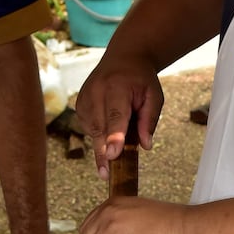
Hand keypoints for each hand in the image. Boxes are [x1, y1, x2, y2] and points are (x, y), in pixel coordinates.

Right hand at [74, 58, 163, 179]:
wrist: (124, 58)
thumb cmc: (141, 80)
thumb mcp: (154, 96)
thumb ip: (149, 120)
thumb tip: (145, 145)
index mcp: (117, 87)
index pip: (115, 115)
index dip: (114, 136)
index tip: (112, 155)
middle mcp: (96, 91)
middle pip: (99, 127)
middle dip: (103, 151)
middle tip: (107, 174)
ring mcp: (84, 98)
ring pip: (93, 131)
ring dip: (104, 143)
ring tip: (117, 143)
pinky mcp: (79, 106)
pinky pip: (89, 129)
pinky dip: (100, 135)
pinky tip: (109, 129)